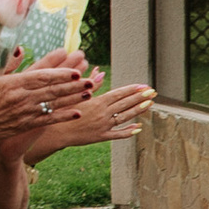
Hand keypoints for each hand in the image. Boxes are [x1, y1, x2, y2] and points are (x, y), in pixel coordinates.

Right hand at [0, 57, 95, 147]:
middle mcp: (20, 96)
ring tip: (89, 92)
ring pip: (53, 103)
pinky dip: (63, 116)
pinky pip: (49, 120)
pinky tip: (77, 112)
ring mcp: (24, 112)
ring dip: (73, 98)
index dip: (61, 73)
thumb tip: (20, 49)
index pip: (41, 76)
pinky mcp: (26, 125)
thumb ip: (9, 64)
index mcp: (12, 82)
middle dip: (73, 85)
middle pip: (52, 89)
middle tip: (90, 80)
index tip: (76, 70)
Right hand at [28, 82, 152, 161]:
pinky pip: (118, 134)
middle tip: (153, 92)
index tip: (144, 86)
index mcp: (97, 102)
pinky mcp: (101, 137)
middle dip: (140, 98)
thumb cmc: (64, 110)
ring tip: (150, 104)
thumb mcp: (76, 95)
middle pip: (125, 104)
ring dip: (138, 110)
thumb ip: (92, 84)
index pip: (119, 94)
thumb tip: (101, 71)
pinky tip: (139, 127)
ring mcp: (103, 126)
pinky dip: (129, 131)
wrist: (56, 131)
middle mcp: (103, 113)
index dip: (133, 90)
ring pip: (125, 117)